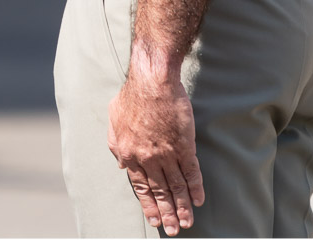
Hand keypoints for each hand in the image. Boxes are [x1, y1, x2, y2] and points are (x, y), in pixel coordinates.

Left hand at [107, 66, 203, 235]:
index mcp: (129, 153)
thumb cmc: (132, 96)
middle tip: (173, 230)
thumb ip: (116, 145)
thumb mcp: (114, 120)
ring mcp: (167, 153)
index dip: (148, 203)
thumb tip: (122, 165)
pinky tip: (198, 200)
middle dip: (166, 213)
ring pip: (176, 186)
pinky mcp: (184, 146)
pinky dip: (195, 188)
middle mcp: (147, 158)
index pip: (140, 186)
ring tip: (187, 222)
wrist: (152, 82)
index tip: (154, 218)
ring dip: (182, 207)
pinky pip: (191, 172)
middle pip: (159, 191)